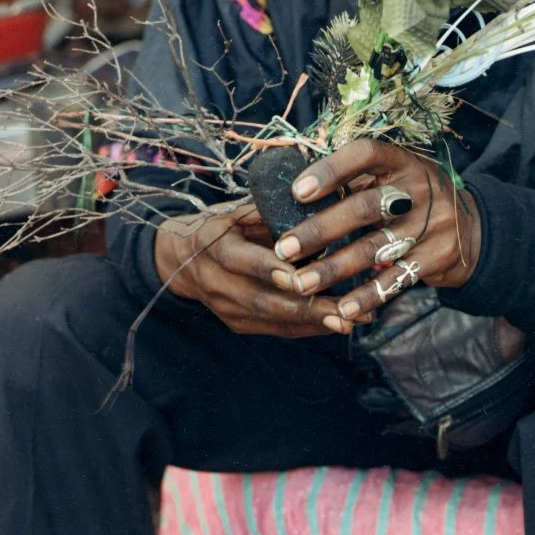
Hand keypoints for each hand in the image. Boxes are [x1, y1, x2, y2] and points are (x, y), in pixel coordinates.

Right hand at [152, 205, 338, 336]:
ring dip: (315, 322)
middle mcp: (216, 282)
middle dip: (306, 307)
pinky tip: (340, 323)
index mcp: (214, 246)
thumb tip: (316, 205)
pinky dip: (310, 327)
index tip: (301, 277)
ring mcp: (226, 308)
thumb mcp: (238, 212)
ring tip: (351, 321)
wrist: (183, 261)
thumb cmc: (224, 228)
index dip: (270, 270)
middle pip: (263, 300)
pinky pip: (278, 329)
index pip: (241, 260)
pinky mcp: (239, 324)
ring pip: (274, 319)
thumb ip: (268, 214)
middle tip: (344, 311)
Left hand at [270, 139, 481, 330]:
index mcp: (402, 161)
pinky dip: (368, 295)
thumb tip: (294, 191)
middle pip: (364, 208)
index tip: (297, 192)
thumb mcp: (394, 178)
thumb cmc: (412, 201)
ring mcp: (433, 224)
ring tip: (301, 283)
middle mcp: (420, 189)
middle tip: (285, 249)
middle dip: (320, 230)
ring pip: (376, 248)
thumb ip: (357, 179)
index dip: (331, 170)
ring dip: (334, 268)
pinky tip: (343, 308)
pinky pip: (397, 279)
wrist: (473, 230)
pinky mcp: (439, 257)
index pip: (365, 155)